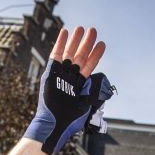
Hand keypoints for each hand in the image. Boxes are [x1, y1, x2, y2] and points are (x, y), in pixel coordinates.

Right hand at [24, 26, 109, 154]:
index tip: (102, 44)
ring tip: (80, 28)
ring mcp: (60, 75)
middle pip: (80, 56)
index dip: (96, 55)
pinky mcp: (50, 74)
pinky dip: (60, 44)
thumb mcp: (87, 105)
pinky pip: (55, 56)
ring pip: (69, 53)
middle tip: (93, 30)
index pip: (89, 66)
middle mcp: (70, 78)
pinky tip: (64, 32)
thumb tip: (104, 83)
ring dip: (74, 41)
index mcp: (80, 85)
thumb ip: (94, 92)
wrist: (54, 125)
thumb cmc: (70, 120)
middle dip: (86, 43)